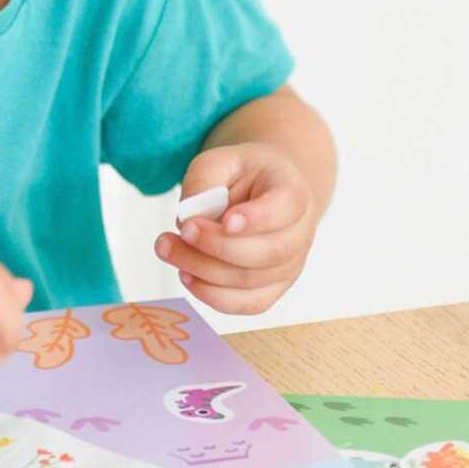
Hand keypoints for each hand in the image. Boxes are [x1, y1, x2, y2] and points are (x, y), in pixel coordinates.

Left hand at [155, 143, 317, 314]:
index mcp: (294, 193)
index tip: (226, 220)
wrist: (263, 197)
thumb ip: (203, 181)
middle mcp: (300, 234)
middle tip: (181, 231)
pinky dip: (213, 295)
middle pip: (266, 252)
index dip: (258, 218)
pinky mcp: (272, 290)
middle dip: (216, 246)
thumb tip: (187, 216)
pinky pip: (246, 304)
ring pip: (250, 281)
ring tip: (168, 250)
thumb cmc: (242, 178)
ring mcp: (289, 266)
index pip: (287, 208)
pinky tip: (187, 275)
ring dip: (203, 270)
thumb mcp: (219, 162)